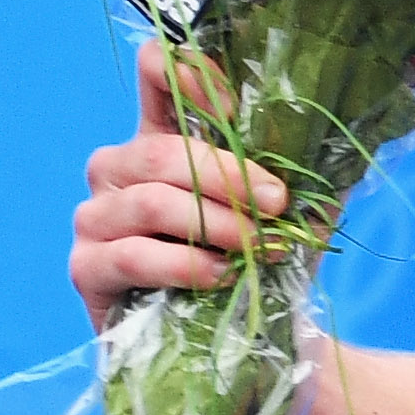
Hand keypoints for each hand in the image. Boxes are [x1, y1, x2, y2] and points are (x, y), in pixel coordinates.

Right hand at [68, 39, 283, 330]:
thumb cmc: (255, 260)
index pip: (156, 72)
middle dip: (227, 175)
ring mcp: (95, 218)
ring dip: (214, 223)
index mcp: (163, 135)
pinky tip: (220, 275)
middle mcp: (118, 169)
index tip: (236, 106)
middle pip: (159, 151)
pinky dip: (185, 264)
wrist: (238, 343)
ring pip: (149, 203)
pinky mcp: (86, 268)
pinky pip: (132, 256)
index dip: (188, 73)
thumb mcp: (289, 207)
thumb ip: (300, 163)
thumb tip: (328, 128)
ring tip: (258, 246)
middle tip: (277, 202)